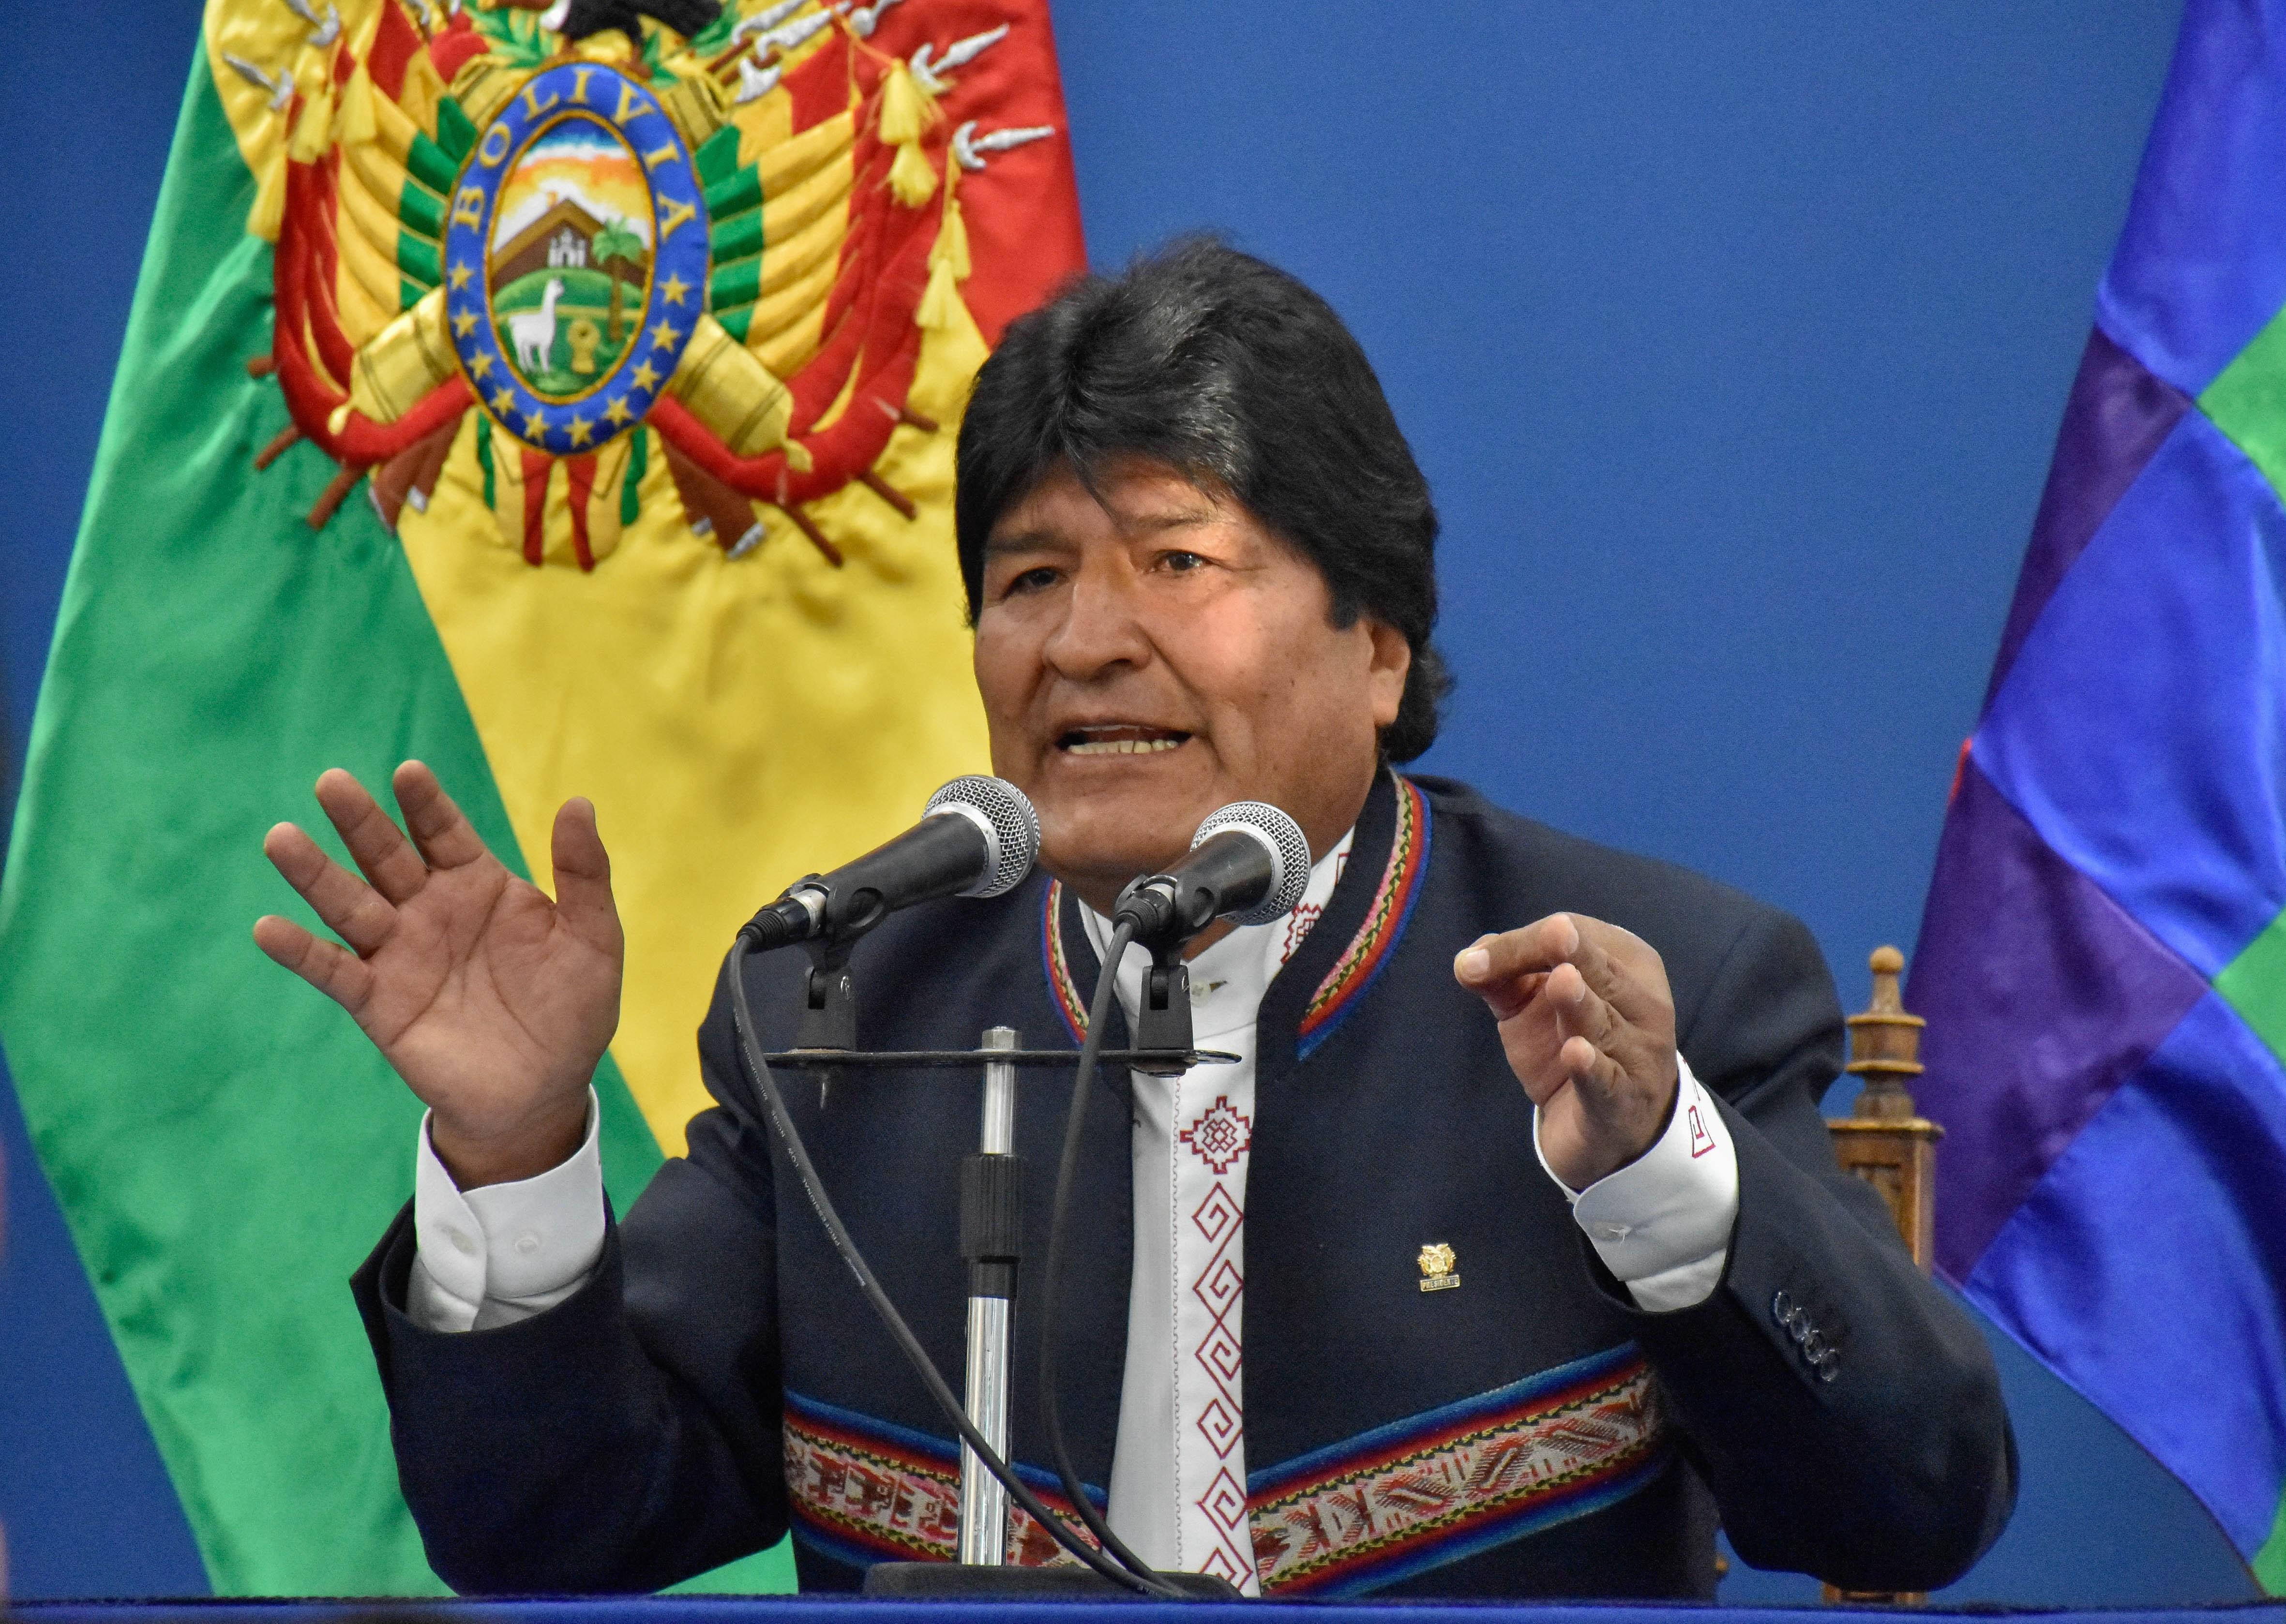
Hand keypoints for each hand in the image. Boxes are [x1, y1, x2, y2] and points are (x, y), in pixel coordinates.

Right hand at [254, 762, 622, 1187]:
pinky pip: (334, 972)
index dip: (426, 803)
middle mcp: (430, 910)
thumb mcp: (594, 939)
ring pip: (350, 904)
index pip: (445, 832)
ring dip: (315, 874)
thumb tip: (579, 802)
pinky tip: (268, 928)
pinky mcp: (378, 1004)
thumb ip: (584, 874)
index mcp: (478, 885)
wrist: (545, 1089)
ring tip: (282, 838)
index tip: (409, 772)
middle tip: (332, 782)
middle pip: (387, 856)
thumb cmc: (573, 1009)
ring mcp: (399, 954)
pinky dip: (300, 952)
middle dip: (360, 821)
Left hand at [1453, 913, 1678, 1188]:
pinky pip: (1605, 1082)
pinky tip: (1575, 1053)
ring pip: (1604, 1025)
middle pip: (1601, 974)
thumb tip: (1466, 962)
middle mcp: (1644, 1003)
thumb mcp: (1532, 1004)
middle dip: (1577, 955)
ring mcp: (1639, 1055)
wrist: (1609, 1123)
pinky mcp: (1623, 1102)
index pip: (1577, 937)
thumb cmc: (1570, 1042)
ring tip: (1562, 982)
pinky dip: (1590, 1068)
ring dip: (1580, 1005)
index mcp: (1626, 961)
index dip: (1525, 944)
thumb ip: (1502, 977)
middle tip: (1556, 933)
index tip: (1475, 962)